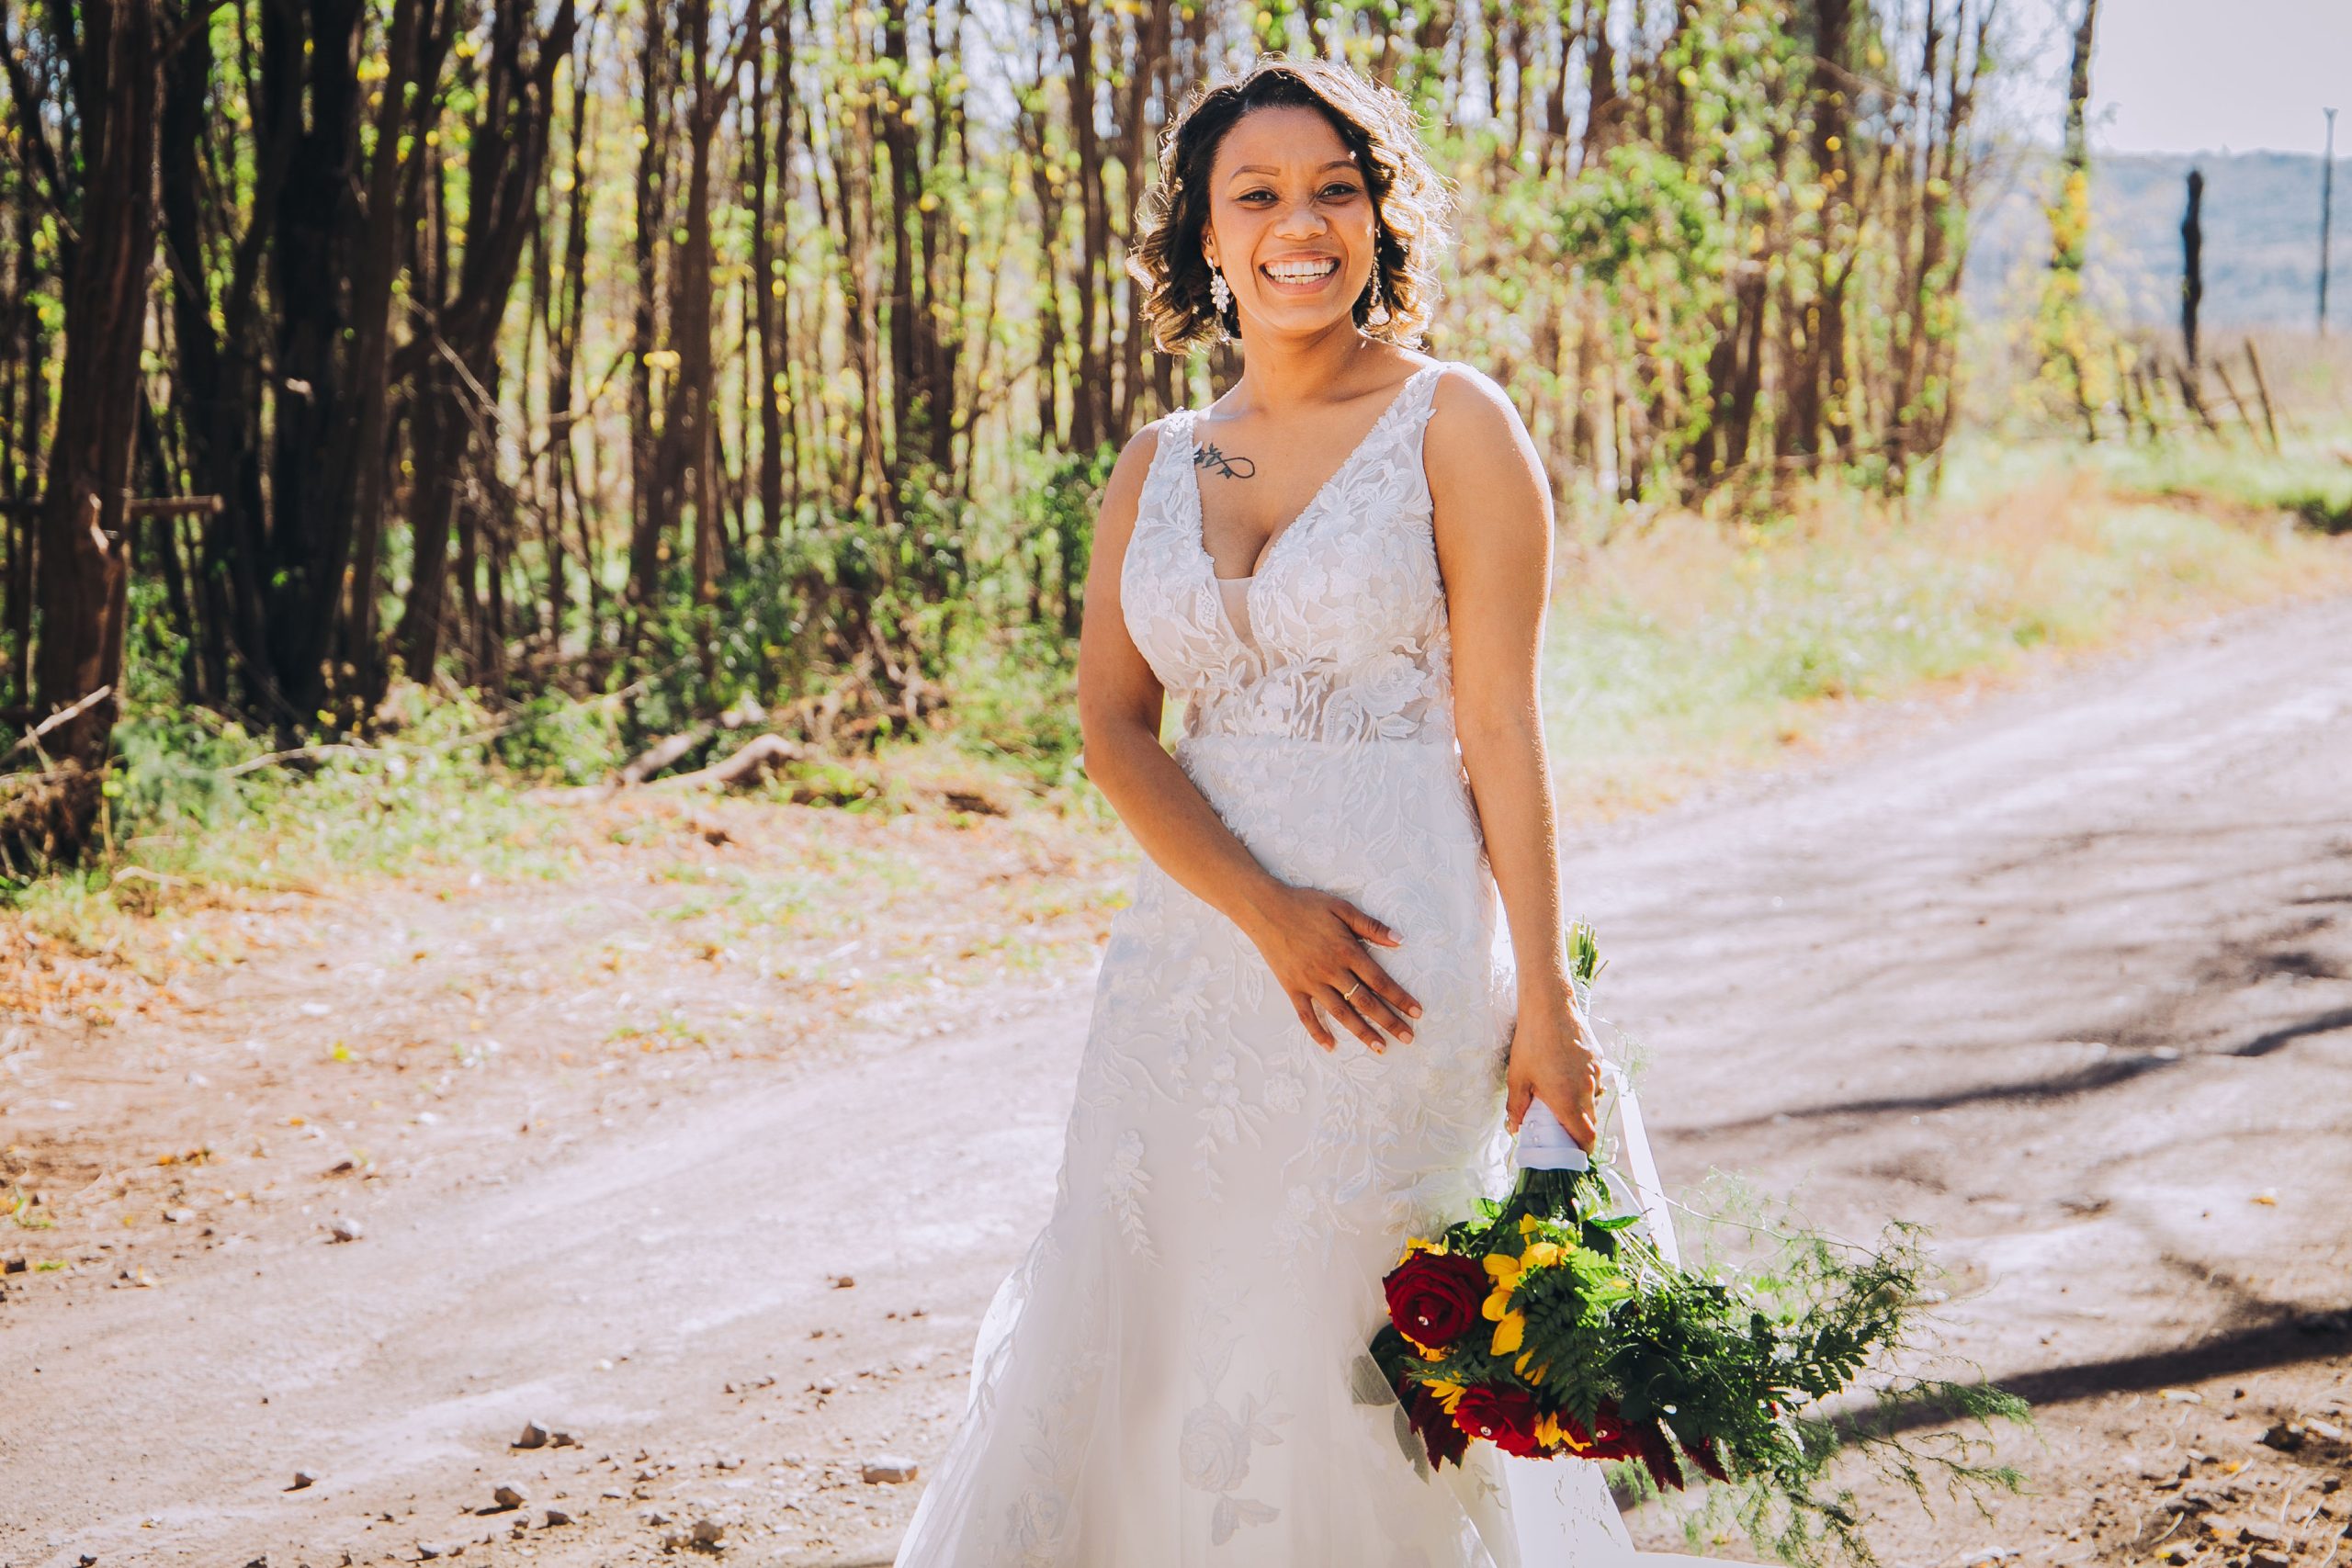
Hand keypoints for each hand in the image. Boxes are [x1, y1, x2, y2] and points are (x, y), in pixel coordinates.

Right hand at [1240, 882, 1422, 1051]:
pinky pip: (1306, 1015)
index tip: (1417, 1012)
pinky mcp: (1293, 988)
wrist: (1265, 909)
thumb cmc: (1305, 905)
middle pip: (1365, 1001)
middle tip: (1408, 1038)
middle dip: (1389, 1021)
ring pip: (1341, 1013)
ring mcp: (1311, 982)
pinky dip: (1318, 1032)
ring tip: (1380, 1048)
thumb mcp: (1341, 907)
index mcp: (1346, 950)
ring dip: (1362, 1032)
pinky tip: (1331, 1047)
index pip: (1380, 980)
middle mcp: (1331, 971)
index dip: (1400, 998)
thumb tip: (1400, 940)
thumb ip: (1371, 926)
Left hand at [1505, 995, 1601, 1149]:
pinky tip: (1565, 1073)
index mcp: (1569, 1102)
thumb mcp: (1518, 1078)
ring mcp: (1596, 1074)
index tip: (1572, 1153)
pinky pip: (1594, 1080)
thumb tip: (1514, 1128)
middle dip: (1577, 1128)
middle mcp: (1588, 1091)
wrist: (1551, 1007)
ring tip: (1559, 1097)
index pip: (1586, 1138)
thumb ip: (1517, 1108)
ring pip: (1593, 1099)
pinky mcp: (1598, 1059)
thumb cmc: (1531, 1044)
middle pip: (1590, 1121)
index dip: (1581, 1150)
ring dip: (1581, 1105)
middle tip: (1558, 1127)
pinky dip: (1583, 1084)